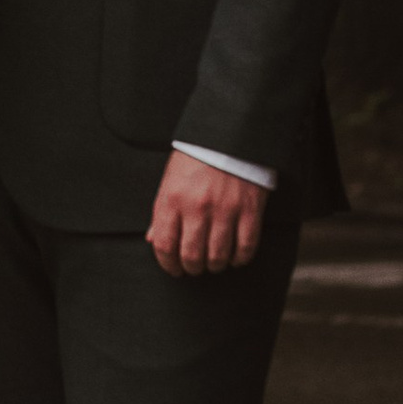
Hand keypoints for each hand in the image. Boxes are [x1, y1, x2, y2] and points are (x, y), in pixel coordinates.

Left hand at [146, 156, 264, 278]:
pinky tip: (235, 256)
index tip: (173, 269)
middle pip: (192, 256)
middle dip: (191, 268)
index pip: (165, 245)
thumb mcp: (170, 179)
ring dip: (215, 265)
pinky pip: (246, 247)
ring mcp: (225, 210)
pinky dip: (240, 258)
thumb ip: (162, 212)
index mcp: (173, 198)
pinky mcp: (249, 210)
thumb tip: (153, 239)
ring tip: (214, 261)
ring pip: (218, 257)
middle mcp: (197, 207)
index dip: (168, 264)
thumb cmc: (196, 157)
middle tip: (194, 267)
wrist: (228, 134)